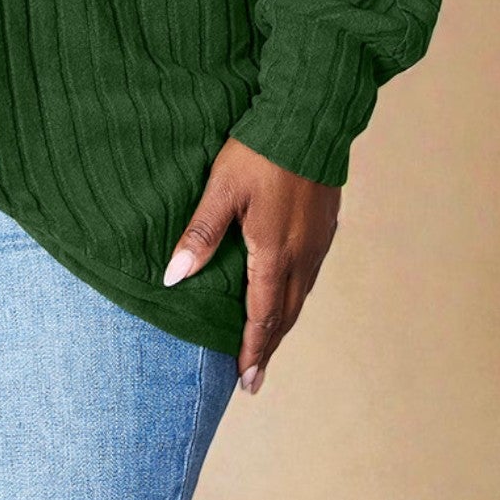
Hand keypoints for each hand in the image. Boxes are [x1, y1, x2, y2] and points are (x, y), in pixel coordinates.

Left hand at [162, 135, 340, 390]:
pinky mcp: (326, 224)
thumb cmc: (260, 150)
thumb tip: (173, 277)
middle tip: (254, 376)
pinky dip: (297, 294)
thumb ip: (199, 235)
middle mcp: (302, 255)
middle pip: (285, 314)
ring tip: (269, 342)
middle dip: (268, 347)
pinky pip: (311, 273)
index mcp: (274, 253)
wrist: (310, 117)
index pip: (261, 315)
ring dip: (283, 322)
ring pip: (301, 295)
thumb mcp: (221, 190)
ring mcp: (318, 240)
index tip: (246, 381)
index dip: (252, 350)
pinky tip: (289, 291)